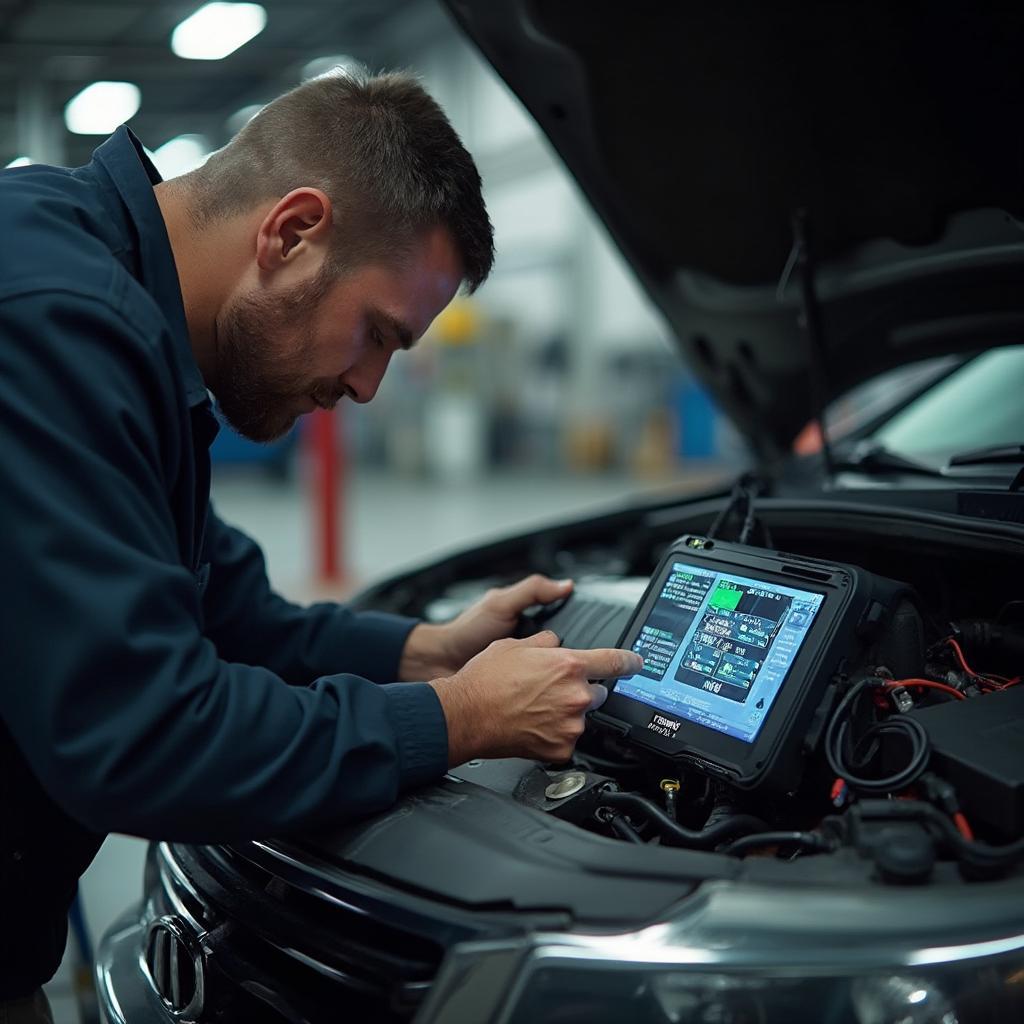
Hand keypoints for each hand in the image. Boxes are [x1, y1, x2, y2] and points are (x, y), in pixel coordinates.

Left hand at [399, 574, 574, 681]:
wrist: (440, 663)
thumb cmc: (467, 630)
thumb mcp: (501, 603)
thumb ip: (532, 591)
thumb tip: (567, 585)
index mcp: (533, 623)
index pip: (568, 626)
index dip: (582, 632)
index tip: (595, 641)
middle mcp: (533, 648)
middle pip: (565, 654)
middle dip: (571, 662)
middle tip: (578, 668)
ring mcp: (527, 671)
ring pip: (555, 675)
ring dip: (558, 680)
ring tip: (565, 683)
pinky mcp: (521, 692)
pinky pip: (540, 692)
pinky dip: (544, 694)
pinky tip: (547, 696)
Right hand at [427, 630, 643, 764]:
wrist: (465, 716)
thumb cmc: (484, 681)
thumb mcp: (516, 645)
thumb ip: (546, 642)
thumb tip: (555, 643)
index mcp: (569, 665)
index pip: (615, 662)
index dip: (630, 662)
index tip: (637, 663)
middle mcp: (575, 696)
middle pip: (598, 693)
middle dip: (580, 690)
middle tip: (550, 691)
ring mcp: (570, 726)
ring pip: (581, 717)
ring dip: (566, 713)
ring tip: (535, 709)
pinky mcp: (561, 749)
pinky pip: (567, 740)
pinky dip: (554, 735)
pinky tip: (533, 726)